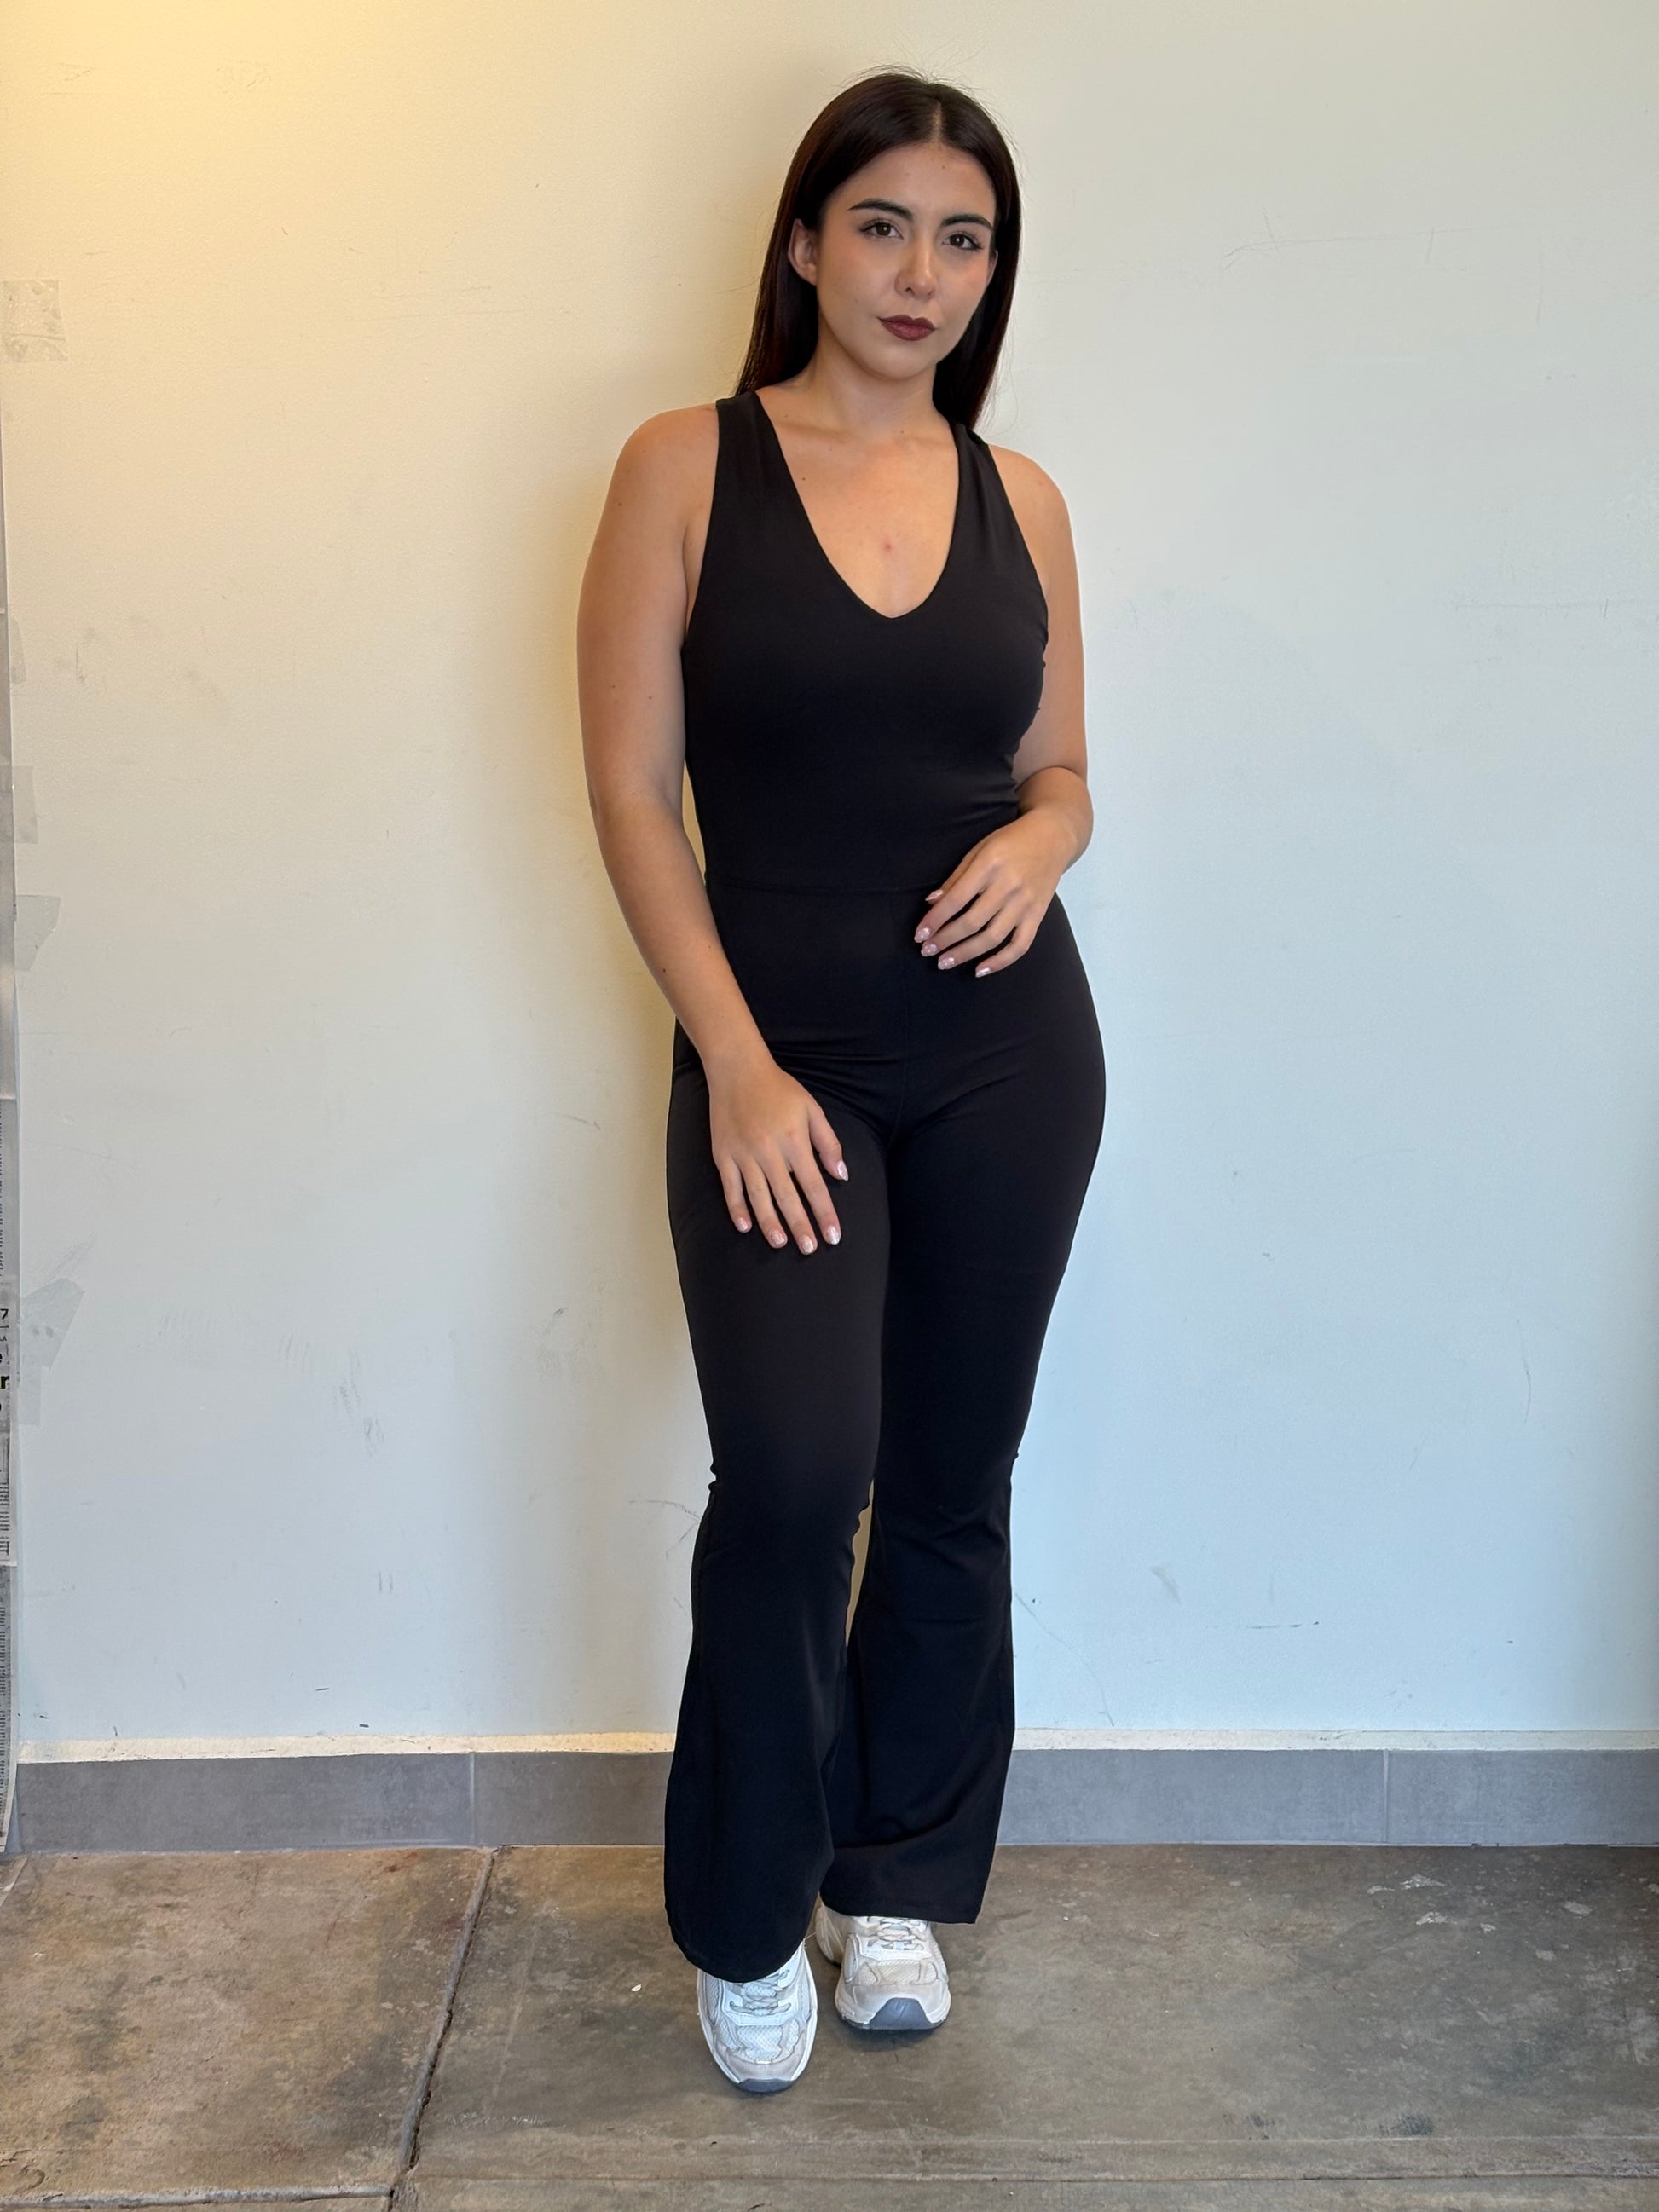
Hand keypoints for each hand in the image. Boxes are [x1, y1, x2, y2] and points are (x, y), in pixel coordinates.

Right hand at [706, 1048, 848, 1251]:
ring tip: (781, 1243)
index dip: (824, 1212)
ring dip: (770, 1223)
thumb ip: (828, 1143)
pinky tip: (745, 1226)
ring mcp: (743, 1154)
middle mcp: (769, 1151)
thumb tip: (840, 1175)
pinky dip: (737, 1208)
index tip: (833, 1236)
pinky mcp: (722, 1155)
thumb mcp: (812, 1109)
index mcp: (795, 1140)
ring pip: (758, 1197)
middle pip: (787, 1196)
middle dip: (800, 1225)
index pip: (814, 1185)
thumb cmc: (779, 1089)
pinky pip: (730, 1187)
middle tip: (809, 1249)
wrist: (738, 1070)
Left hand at [914, 811, 1072, 975]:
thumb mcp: (979, 849)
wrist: (1053, 837)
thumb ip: (956, 878)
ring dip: (965, 953)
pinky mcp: (1038, 915)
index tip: (919, 935)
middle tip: (927, 951)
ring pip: (992, 938)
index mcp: (990, 865)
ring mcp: (1026, 903)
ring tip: (945, 962)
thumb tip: (931, 903)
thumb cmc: (1010, 841)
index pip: (956, 899)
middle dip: (945, 940)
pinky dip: (1000, 962)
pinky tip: (980, 969)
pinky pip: (1020, 945)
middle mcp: (1009, 886)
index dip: (935, 920)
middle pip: (972, 922)